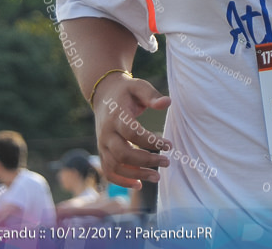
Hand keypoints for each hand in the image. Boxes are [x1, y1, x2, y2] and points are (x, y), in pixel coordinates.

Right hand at [92, 72, 171, 188]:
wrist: (104, 95)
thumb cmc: (126, 91)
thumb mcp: (139, 86)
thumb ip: (152, 95)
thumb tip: (168, 103)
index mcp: (116, 116)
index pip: (132, 133)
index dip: (151, 141)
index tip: (169, 145)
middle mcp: (106, 133)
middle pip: (123, 154)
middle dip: (146, 161)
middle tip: (167, 162)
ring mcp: (102, 144)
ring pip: (115, 166)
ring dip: (136, 174)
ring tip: (157, 177)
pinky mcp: (102, 152)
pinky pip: (108, 171)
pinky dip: (122, 181)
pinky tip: (139, 185)